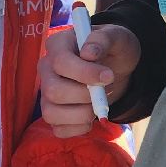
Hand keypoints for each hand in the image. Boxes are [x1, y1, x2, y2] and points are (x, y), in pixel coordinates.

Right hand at [38, 23, 139, 137]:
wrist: (118, 68)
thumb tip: (88, 53)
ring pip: (51, 113)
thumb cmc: (114, 49)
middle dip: (84, 96)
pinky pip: (58, 129)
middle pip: (52, 90)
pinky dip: (78, 128)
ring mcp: (47, 93)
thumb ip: (103, 39)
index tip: (108, 76)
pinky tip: (91, 118)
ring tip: (97, 105)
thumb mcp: (116, 37)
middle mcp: (46, 69)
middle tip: (103, 92)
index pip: (60, 62)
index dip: (84, 73)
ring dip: (81, 115)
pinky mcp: (55, 113)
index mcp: (58, 45)